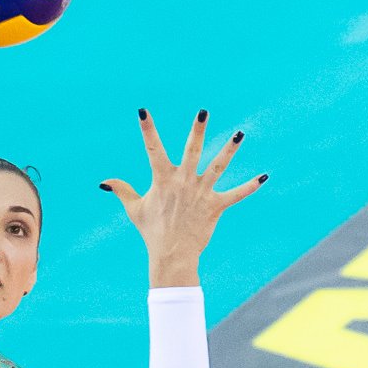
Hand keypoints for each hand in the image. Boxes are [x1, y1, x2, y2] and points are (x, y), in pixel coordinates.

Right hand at [101, 110, 265, 286]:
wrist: (171, 255)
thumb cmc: (152, 231)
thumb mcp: (134, 209)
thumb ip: (121, 190)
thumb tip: (103, 181)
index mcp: (163, 180)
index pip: (152, 149)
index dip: (147, 130)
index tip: (143, 111)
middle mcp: (183, 182)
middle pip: (191, 150)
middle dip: (197, 130)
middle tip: (203, 112)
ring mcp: (201, 193)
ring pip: (218, 166)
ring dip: (229, 149)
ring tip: (239, 134)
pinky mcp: (216, 206)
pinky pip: (236, 195)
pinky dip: (250, 187)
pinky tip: (264, 177)